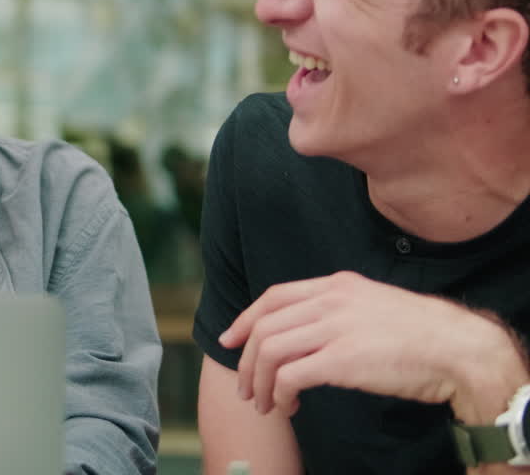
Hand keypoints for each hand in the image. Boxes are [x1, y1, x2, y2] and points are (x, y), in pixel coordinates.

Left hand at [219, 271, 526, 420]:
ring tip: (264, 403)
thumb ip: (339, 311)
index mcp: (337, 285)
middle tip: (246, 387)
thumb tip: (308, 332)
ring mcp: (335, 328)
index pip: (274, 297)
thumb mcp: (373, 305)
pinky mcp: (343, 359)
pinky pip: (290, 375)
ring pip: (270, 351)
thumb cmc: (421, 335)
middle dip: (246, 361)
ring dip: (259, 382)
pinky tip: (288, 406)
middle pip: (264, 327)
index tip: (231, 340)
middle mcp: (331, 301)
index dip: (245, 320)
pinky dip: (280, 393)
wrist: (459, 349)